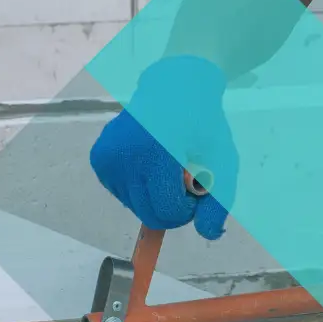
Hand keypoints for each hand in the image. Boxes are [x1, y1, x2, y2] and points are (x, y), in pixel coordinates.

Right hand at [90, 55, 237, 239]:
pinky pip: (122, 194)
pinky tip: (149, 165)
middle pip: (149, 214)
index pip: (167, 211)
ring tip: (166, 168)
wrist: (175, 86)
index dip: (187, 210)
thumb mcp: (223, 162)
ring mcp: (107, 157)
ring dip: (154, 198)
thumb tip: (208, 234)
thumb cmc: (202, 125)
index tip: (196, 190)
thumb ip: (218, 202)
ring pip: (134, 207)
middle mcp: (124, 155)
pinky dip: (138, 189)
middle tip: (183, 180)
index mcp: (156, 153)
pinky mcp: (99, 158)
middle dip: (171, 207)